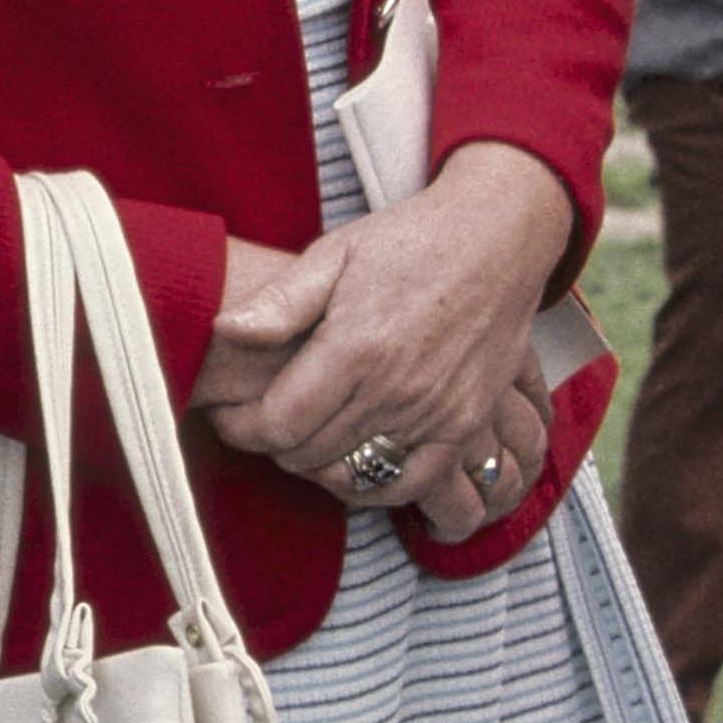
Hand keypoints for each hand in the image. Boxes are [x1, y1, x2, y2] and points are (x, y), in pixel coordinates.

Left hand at [202, 149, 572, 535]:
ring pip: (354, 475)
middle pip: (309, 455)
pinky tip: (354, 462)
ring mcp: (436, 413)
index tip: (227, 413)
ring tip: (304, 435)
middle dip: (273, 443)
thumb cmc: (409, 240)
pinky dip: (375, 484)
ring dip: (318, 464)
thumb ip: (280, 301)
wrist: (497, 238)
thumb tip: (224, 331)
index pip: (278, 424)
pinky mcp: (466, 424)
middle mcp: (397, 390)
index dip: (240, 428)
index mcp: (356, 347)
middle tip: (262, 419)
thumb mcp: (335, 252)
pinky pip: (412, 483)